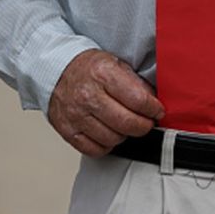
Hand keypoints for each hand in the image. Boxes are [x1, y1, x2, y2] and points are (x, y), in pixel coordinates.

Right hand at [48, 49, 164, 156]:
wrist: (57, 70)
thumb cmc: (89, 68)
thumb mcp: (116, 63)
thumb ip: (136, 83)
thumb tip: (153, 102)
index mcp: (103, 74)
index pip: (138, 99)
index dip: (153, 109)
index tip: (157, 111)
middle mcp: (88, 95)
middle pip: (126, 122)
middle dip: (143, 126)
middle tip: (147, 122)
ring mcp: (76, 114)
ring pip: (112, 138)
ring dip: (125, 135)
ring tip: (126, 125)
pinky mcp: (67, 130)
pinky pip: (94, 150)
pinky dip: (106, 146)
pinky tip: (110, 134)